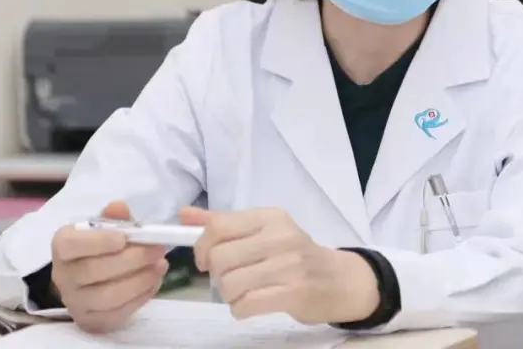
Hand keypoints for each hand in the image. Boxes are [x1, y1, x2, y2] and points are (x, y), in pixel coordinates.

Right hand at [51, 201, 167, 332]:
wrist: (89, 280)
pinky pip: (117, 313)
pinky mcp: (91, 321)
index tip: (124, 237)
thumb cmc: (100, 246)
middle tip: (159, 249)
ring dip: (140, 279)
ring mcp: (75, 302)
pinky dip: (141, 296)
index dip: (98, 242)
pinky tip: (155, 281)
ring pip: (107, 296)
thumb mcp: (106, 227)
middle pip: (94, 271)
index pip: (70, 245)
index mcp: (62, 246)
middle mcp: (62, 276)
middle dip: (132, 259)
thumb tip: (119, 207)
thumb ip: (114, 218)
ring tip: (161, 265)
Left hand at [178, 206, 378, 324]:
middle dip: (217, 274)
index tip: (207, 259)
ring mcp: (288, 265)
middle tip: (232, 277)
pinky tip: (252, 304)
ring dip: (229, 294)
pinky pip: (244, 305)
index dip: (202, 246)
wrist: (339, 280)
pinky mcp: (293, 293)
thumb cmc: (296, 255)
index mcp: (271, 217)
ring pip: (229, 284)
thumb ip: (224, 223)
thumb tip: (184, 213)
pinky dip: (240, 309)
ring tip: (245, 292)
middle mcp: (280, 236)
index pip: (219, 226)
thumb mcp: (264, 231)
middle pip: (219, 258)